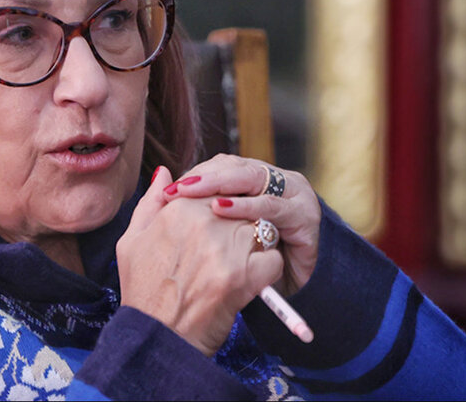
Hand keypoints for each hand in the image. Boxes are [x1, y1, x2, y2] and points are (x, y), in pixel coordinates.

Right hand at [117, 166, 283, 355]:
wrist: (157, 339)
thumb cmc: (142, 291)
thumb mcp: (131, 241)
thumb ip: (150, 202)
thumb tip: (165, 173)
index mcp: (177, 208)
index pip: (217, 190)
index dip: (222, 210)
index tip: (218, 230)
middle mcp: (203, 222)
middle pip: (243, 208)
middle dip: (242, 226)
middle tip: (230, 251)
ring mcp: (225, 248)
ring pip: (261, 230)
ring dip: (257, 247)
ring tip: (238, 267)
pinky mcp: (244, 277)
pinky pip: (273, 260)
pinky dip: (268, 272)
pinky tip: (250, 283)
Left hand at [163, 154, 320, 295]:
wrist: (282, 300)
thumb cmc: (238, 269)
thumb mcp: (209, 235)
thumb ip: (185, 205)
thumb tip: (161, 174)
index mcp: (252, 180)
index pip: (220, 166)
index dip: (196, 175)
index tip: (170, 190)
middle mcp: (274, 181)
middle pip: (236, 167)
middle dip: (205, 177)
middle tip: (179, 188)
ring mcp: (292, 195)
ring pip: (253, 178)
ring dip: (221, 184)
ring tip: (192, 191)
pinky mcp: (304, 215)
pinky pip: (272, 205)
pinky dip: (246, 205)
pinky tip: (220, 210)